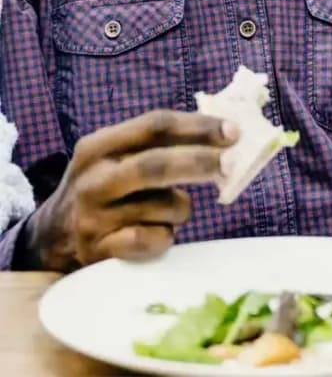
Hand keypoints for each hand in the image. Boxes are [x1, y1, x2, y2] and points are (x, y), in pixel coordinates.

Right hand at [20, 111, 237, 271]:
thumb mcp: (116, 156)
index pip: (154, 125)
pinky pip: (155, 240)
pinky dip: (167, 236)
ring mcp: (93, 218)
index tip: (233, 131)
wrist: (52, 238)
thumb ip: (159, 143)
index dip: (198, 126)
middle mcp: (93, 180)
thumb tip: (224, 134)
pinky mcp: (101, 252)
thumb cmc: (106, 187)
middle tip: (231, 164)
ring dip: (182, 207)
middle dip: (200, 162)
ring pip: (164, 206)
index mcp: (98, 146)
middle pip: (156, 164)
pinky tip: (158, 233)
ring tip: (169, 210)